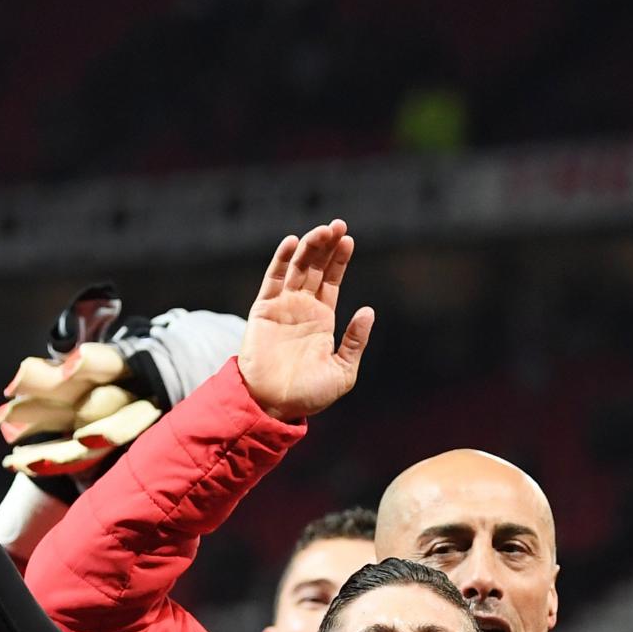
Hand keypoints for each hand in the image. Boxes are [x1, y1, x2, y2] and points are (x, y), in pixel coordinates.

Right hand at [237, 220, 375, 420]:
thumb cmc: (307, 395)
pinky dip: (281, 259)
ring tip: (324, 230)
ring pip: (297, 267)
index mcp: (322, 320)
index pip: (332, 281)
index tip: (349, 241)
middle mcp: (302, 308)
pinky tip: (293, 242)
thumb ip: (355, 342)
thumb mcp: (342, 373)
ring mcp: (283, 307)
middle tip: (339, 225)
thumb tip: (368, 311)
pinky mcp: (264, 309)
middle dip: (327, 246)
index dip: (340, 260)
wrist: (272, 405)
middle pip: (316, 268)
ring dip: (310, 247)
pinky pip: (273, 279)